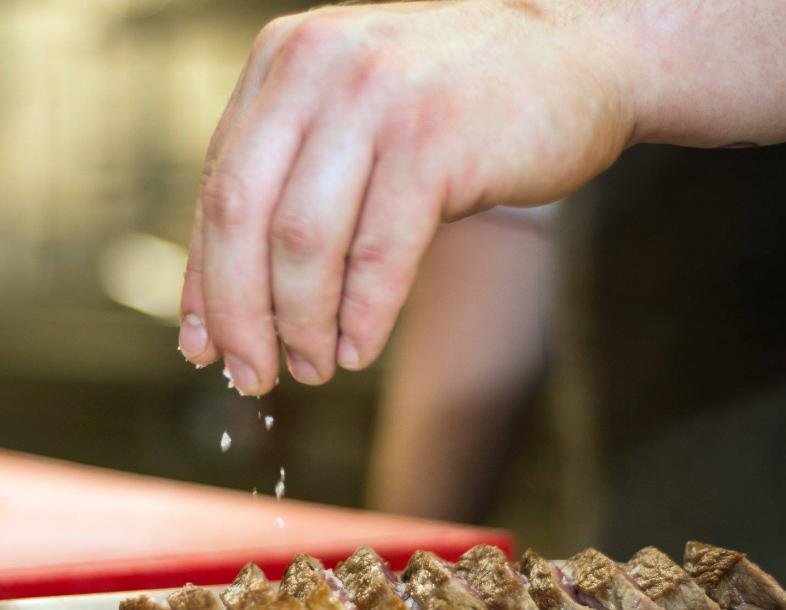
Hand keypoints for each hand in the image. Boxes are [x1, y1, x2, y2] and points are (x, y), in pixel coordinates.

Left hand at [177, 0, 636, 393]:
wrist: (581, 56)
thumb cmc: (460, 104)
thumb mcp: (355, 120)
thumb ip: (289, 189)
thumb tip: (215, 314)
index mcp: (281, 61)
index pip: (216, 189)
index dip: (205, 282)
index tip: (205, 349)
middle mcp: (316, 67)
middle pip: (241, 217)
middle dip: (239, 315)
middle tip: (252, 378)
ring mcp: (375, 97)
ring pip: (302, 242)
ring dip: (300, 325)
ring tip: (313, 368)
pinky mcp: (433, 138)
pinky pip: (377, 254)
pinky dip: (361, 316)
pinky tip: (358, 350)